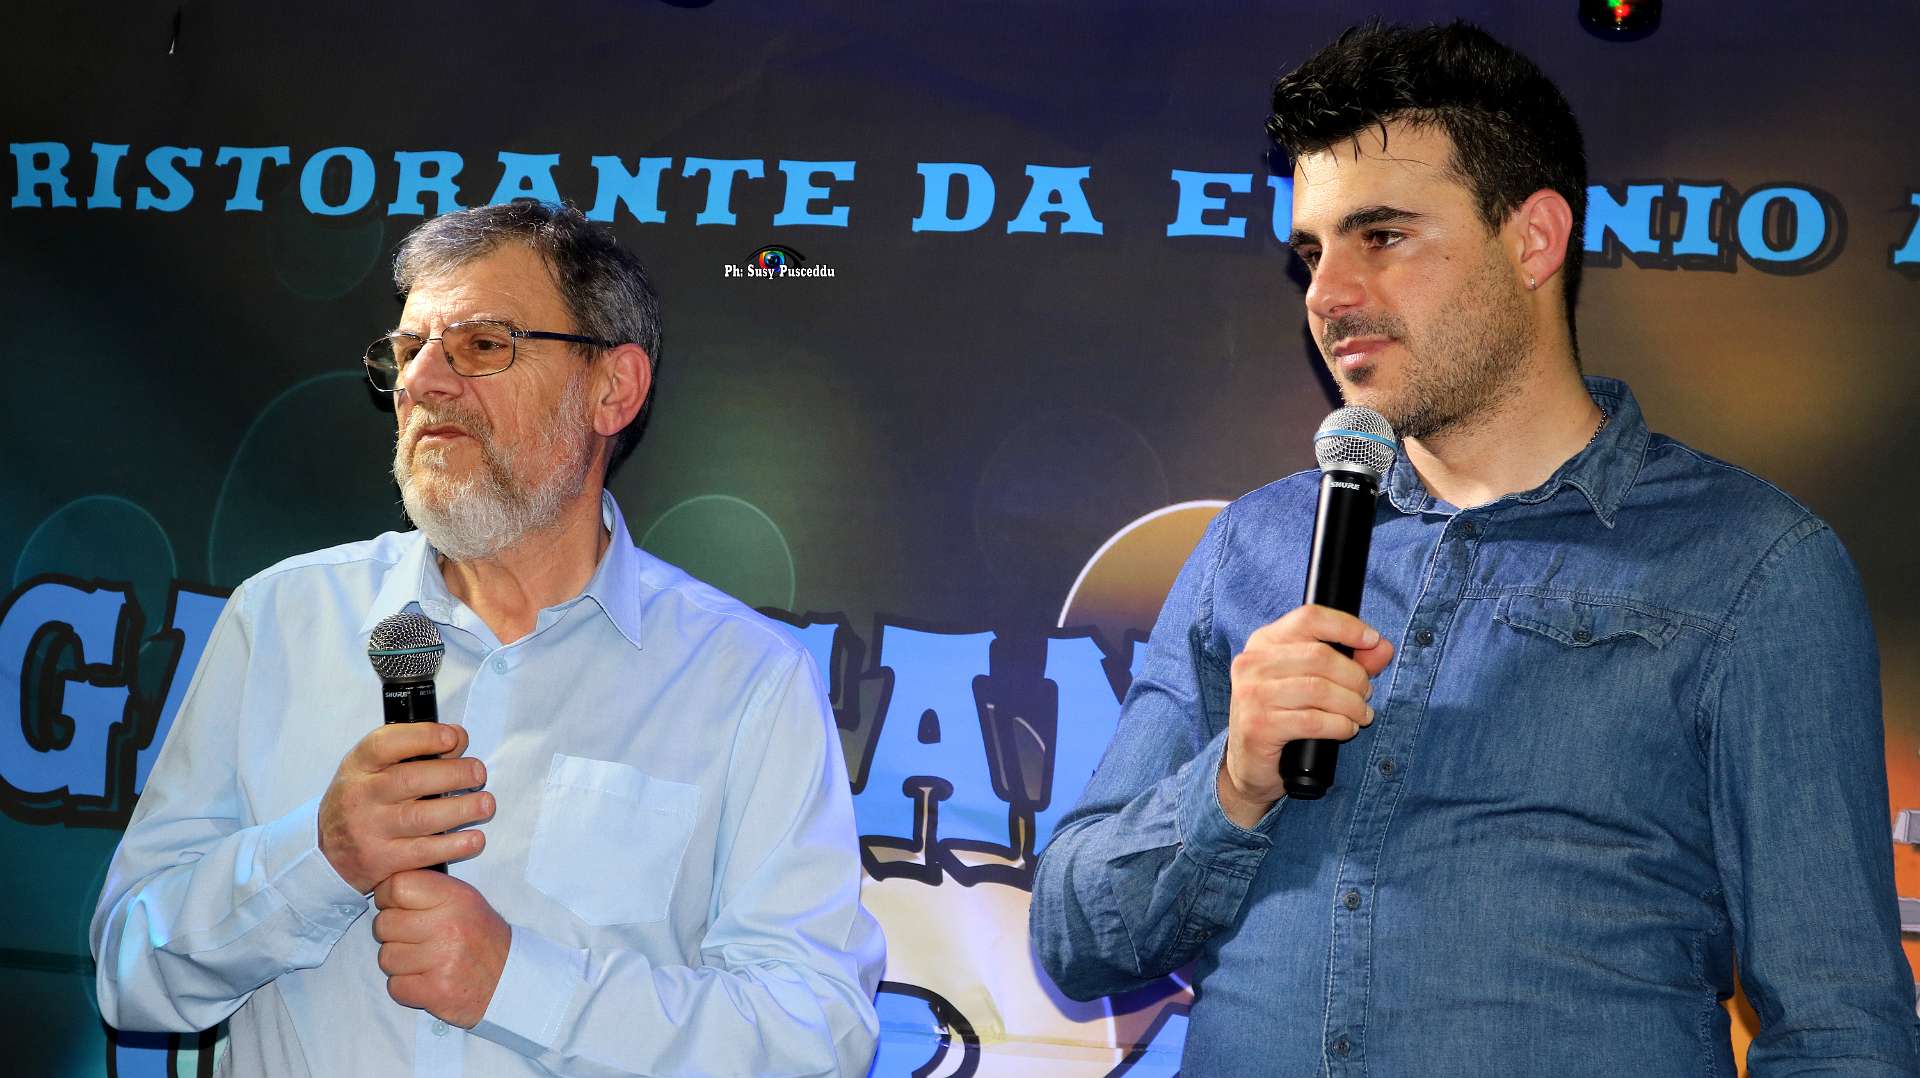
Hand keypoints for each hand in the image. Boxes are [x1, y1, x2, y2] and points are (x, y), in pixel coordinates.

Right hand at [319, 723, 492, 893]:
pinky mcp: (382, 861)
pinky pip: (423, 852)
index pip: (385, 744)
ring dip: (461, 809)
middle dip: (453, 774)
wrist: (328, 853)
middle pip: (410, 780)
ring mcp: (369, 831)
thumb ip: (411, 750)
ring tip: (485, 804)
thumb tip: (457, 739)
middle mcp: (360, 796)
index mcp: (359, 766)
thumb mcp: (373, 768)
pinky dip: (454, 846)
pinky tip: (474, 838)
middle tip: (478, 773)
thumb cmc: (363, 800)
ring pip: (421, 818)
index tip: (453, 738)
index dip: (423, 737)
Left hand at [372, 869, 509, 1028]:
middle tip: (414, 938)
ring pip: (386, 958)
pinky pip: (395, 986)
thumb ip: (428, 889)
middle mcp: (449, 926)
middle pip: (384, 924)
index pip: (397, 886)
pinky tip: (426, 980)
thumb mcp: (464, 900)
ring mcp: (442, 960)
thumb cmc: (480, 937)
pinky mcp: (436, 991)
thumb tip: (385, 884)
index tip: (395, 907)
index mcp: (455, 897)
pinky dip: (406, 987)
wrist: (509, 978)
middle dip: (392, 934)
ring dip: (400, 963)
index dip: (387, 897)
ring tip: (424, 961)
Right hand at [1219, 605, 1394, 827]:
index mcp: (1264, 642)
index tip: (1372, 640)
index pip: (1309, 618)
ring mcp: (1252, 695)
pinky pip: (1313, 721)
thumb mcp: (1313, 681)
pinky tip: (1345, 729)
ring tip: (1361, 714)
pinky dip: (1339, 725)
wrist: (1249, 763)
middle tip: (1366, 694)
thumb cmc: (1283, 716)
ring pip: (1319, 689)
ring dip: (1352, 704)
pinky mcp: (1258, 726)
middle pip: (1320, 656)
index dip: (1346, 626)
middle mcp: (1252, 663)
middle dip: (1355, 676)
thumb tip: (1382, 648)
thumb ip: (1350, 661)